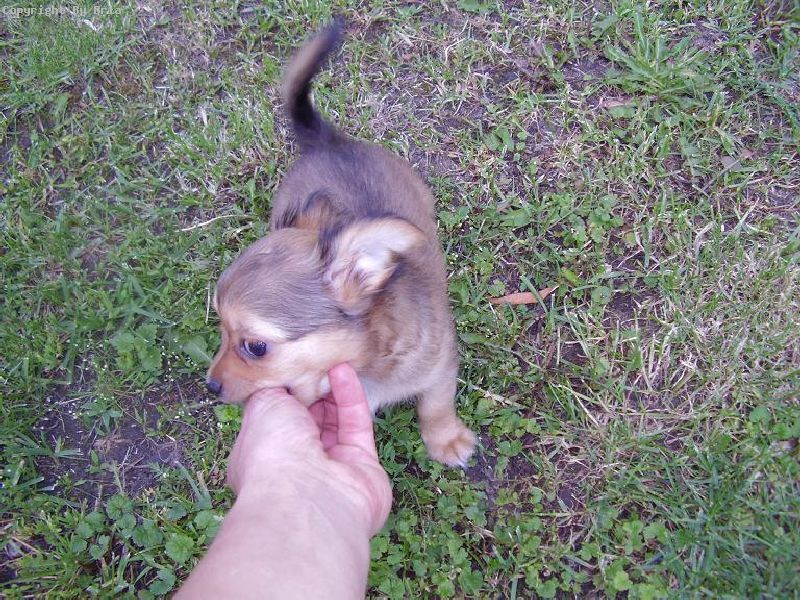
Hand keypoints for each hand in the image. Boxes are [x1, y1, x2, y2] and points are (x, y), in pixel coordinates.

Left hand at [227, 363, 391, 534]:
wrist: (306, 498)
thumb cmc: (271, 457)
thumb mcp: (259, 408)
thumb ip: (271, 391)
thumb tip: (279, 379)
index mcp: (262, 458)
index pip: (273, 420)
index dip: (283, 393)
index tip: (289, 365)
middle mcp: (295, 466)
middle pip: (307, 421)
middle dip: (310, 390)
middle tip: (314, 360)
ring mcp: (330, 467)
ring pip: (334, 421)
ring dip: (331, 389)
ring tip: (330, 358)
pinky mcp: (362, 465)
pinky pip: (356, 423)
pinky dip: (350, 395)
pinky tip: (343, 369)